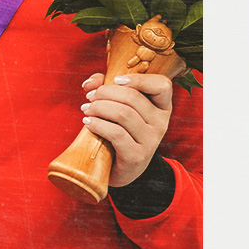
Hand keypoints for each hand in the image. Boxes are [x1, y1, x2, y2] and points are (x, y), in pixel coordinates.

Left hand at [81, 71, 174, 188]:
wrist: (120, 169)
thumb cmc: (119, 131)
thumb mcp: (118, 107)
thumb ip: (106, 88)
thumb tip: (90, 82)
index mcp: (161, 107)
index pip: (162, 85)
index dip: (139, 79)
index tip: (116, 80)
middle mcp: (161, 123)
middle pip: (133, 97)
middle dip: (106, 92)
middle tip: (90, 97)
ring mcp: (151, 141)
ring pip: (123, 114)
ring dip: (99, 107)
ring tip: (86, 109)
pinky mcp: (137, 156)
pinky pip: (117, 134)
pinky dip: (98, 125)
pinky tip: (88, 123)